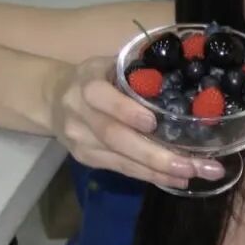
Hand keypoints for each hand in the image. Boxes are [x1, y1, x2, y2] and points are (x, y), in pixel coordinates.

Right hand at [45, 56, 225, 189]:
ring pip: (122, 160)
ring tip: (193, 173)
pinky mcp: (87, 159)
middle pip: (116, 137)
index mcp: (87, 82)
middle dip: (156, 155)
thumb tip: (187, 80)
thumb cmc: (95, 78)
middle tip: (193, 164)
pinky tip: (177, 179)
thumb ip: (139, 73)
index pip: (101, 97)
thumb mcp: (110, 65)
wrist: (52, 99)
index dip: (126, 111)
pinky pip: (122, 169)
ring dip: (160, 170)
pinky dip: (151, 176)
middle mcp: (80, 113)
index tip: (152, 122)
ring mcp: (81, 140)